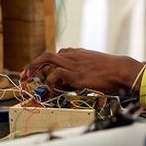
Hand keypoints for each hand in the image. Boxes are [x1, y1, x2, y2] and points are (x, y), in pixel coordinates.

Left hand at [20, 48, 143, 94]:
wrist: (121, 70)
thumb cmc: (110, 71)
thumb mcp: (92, 66)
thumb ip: (79, 70)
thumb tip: (68, 82)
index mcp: (75, 53)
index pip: (54, 55)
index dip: (42, 64)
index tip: (35, 73)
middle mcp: (71, 56)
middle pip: (46, 55)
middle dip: (32, 65)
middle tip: (24, 76)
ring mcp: (73, 64)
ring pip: (46, 60)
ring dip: (34, 70)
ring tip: (28, 81)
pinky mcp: (75, 74)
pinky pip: (56, 74)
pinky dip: (49, 82)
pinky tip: (48, 91)